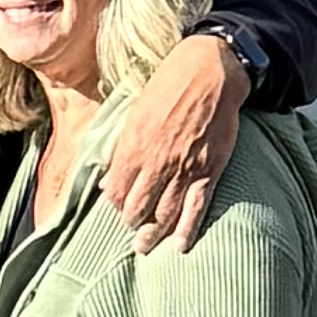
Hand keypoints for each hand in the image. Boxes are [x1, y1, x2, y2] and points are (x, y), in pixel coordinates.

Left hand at [107, 31, 250, 253]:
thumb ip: (120, 150)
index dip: (114, 205)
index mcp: (133, 145)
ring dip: (153, 234)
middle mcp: (156, 161)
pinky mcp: (209, 170)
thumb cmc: (168, 85)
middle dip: (132, 223)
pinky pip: (196, 207)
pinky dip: (187, 229)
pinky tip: (180, 245)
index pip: (116, 192)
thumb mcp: (134, 112)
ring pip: (164, 214)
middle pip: (137, 208)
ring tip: (145, 246)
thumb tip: (106, 182)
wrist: (210, 71)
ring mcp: (184, 168)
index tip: (117, 208)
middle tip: (132, 230)